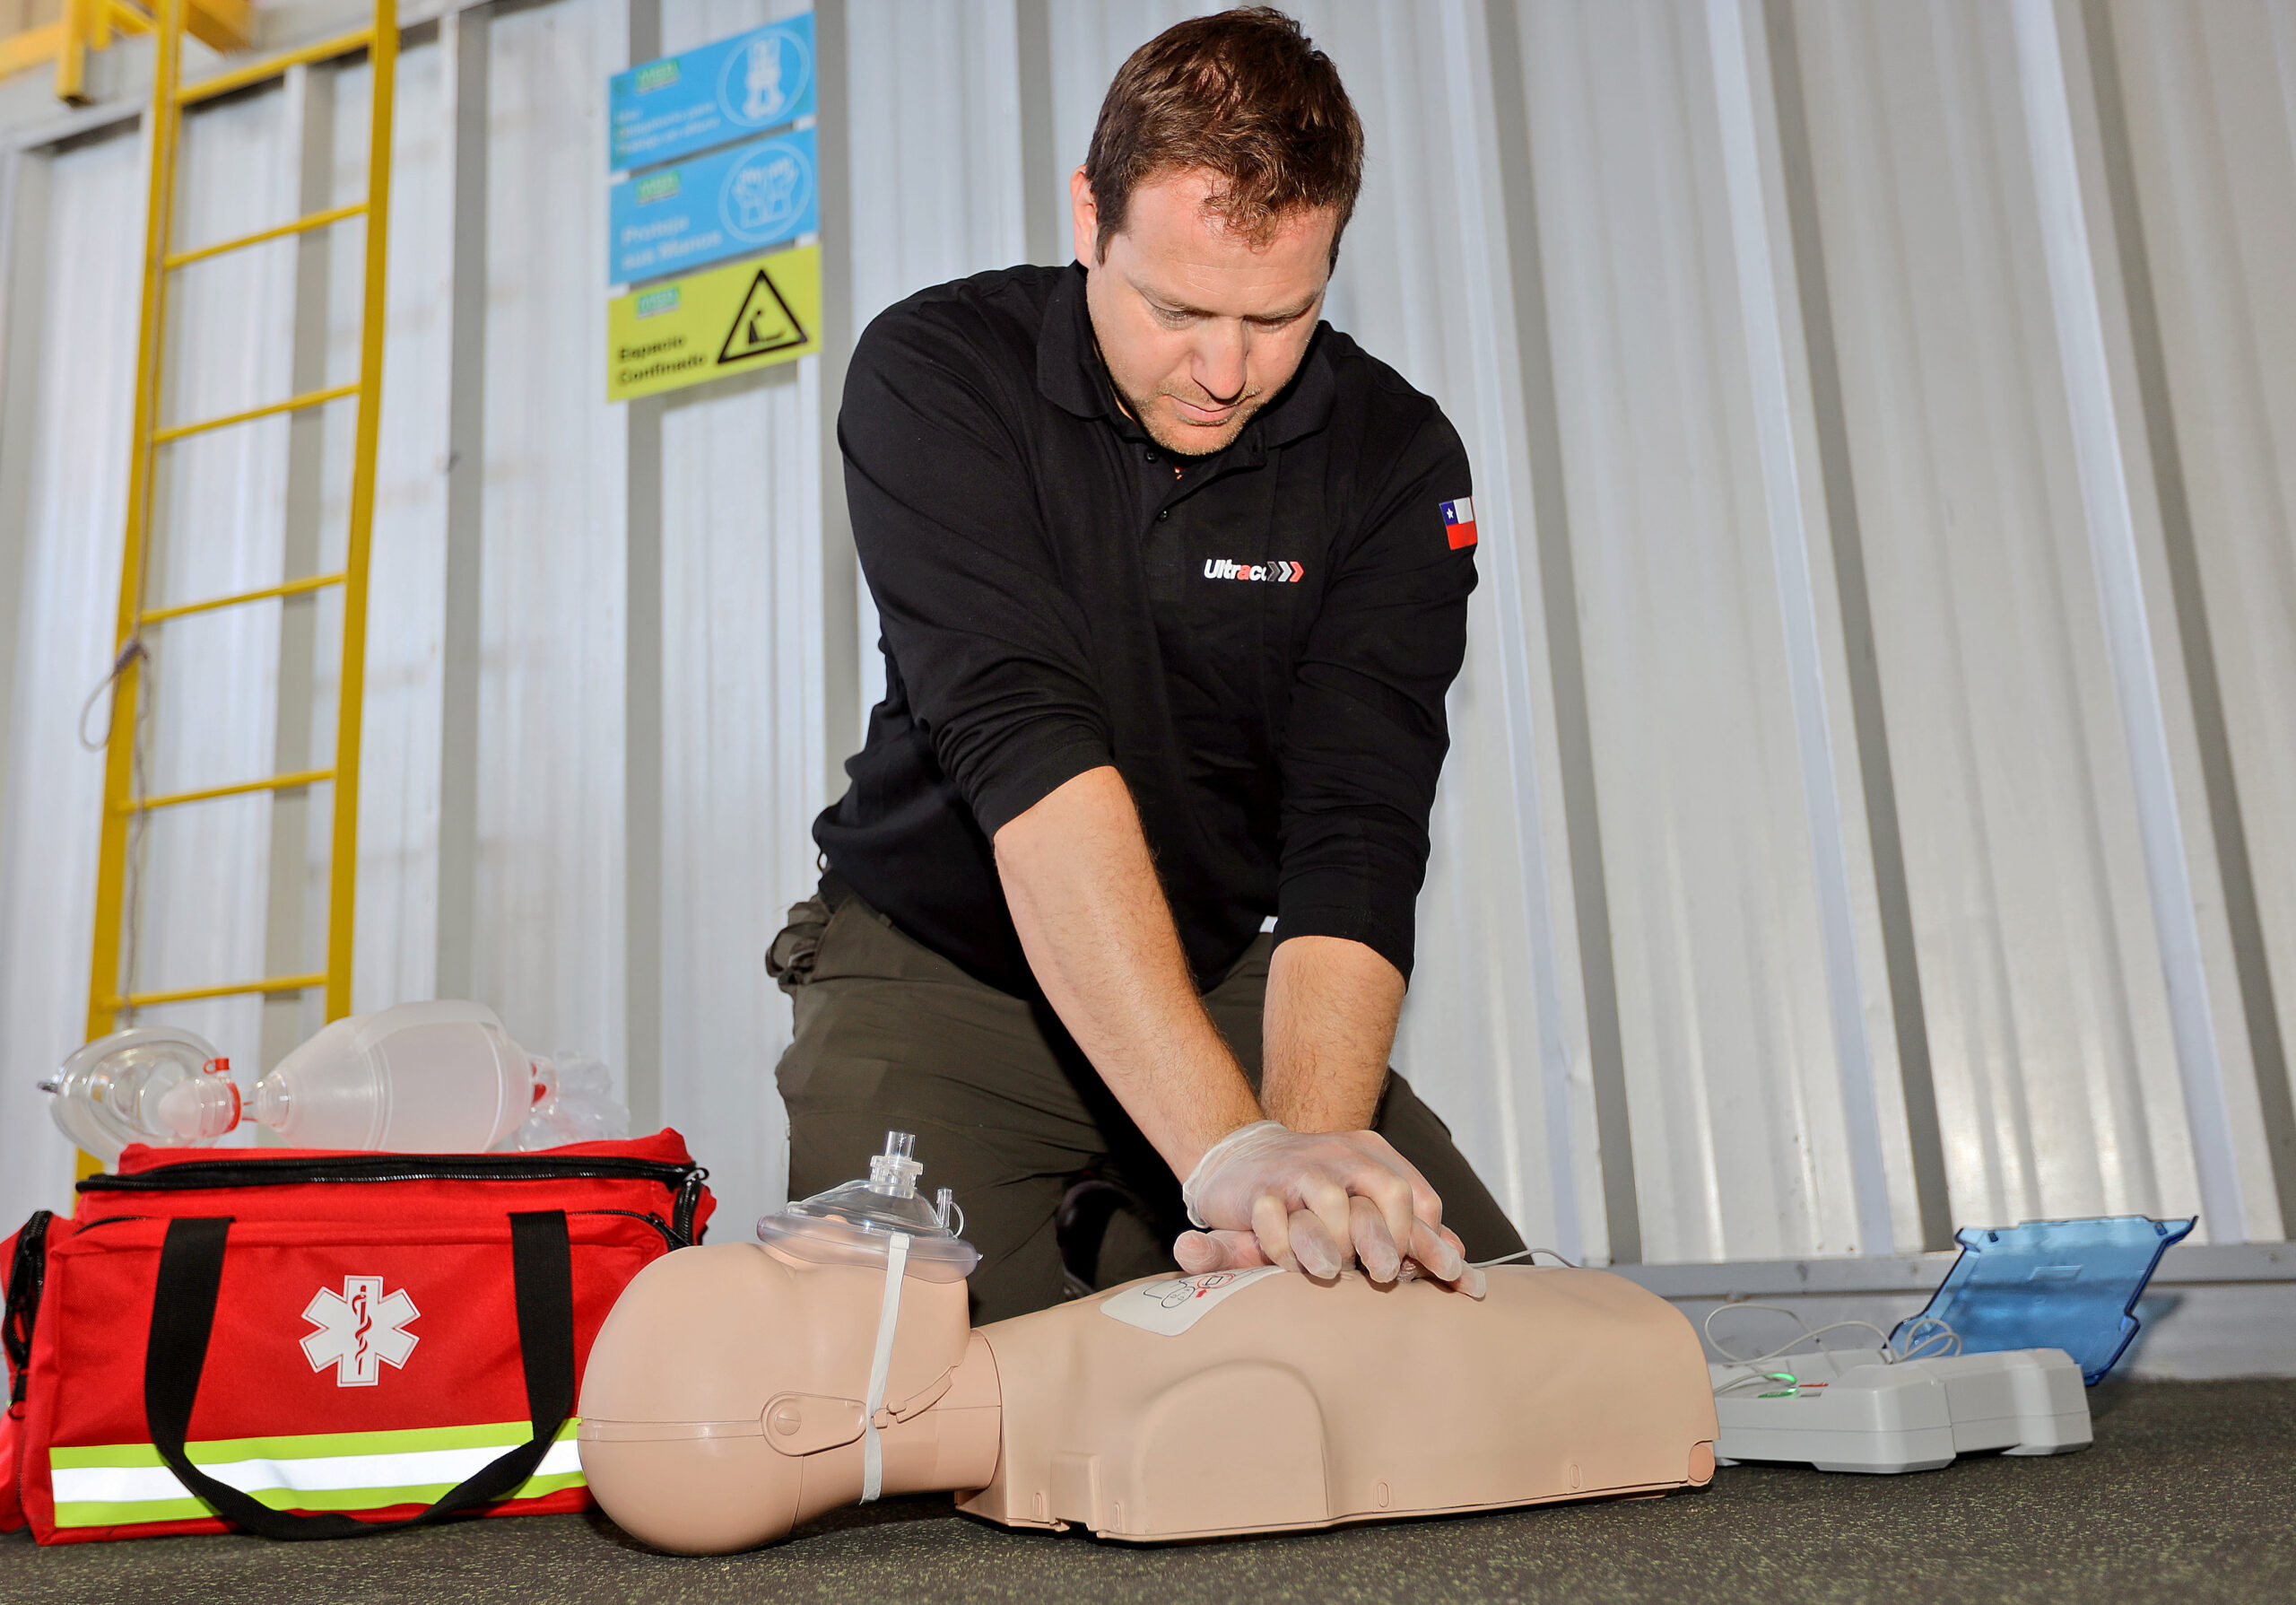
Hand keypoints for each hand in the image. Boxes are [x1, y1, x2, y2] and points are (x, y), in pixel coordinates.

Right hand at [1175, 1121, 1484, 1295]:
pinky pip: (1275, 1216)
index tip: (1439, 1275)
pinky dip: (1285, 1246)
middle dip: (1389, 1239)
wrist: (1241, 1156)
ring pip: (1330, 1202)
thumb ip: (1408, 1228)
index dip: (1429, 1239)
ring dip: (1334, 1244)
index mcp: (1372, 1156)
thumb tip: (1459, 1258)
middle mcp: (1340, 1156)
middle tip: (1387, 1274)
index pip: (1417, 1195)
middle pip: (1385, 1191)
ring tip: (1333, 1272)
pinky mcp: (1259, 1187)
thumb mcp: (1362, 1198)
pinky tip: (1290, 1265)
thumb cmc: (1312, 1189)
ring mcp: (1299, 1169)